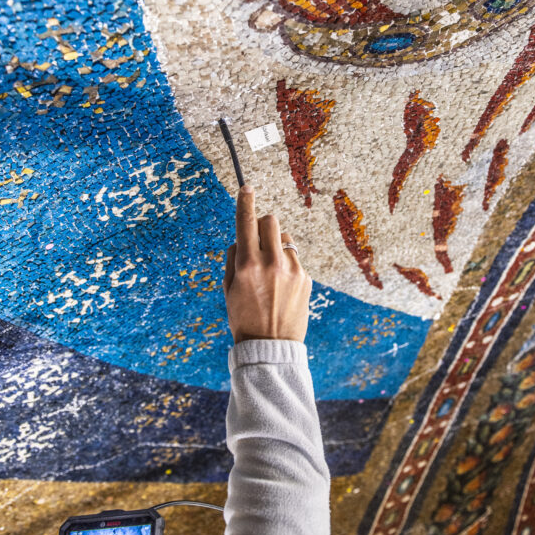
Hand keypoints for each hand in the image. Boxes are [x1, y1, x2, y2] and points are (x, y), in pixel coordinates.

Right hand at [223, 185, 312, 343]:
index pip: (245, 222)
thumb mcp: (228, 288)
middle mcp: (270, 263)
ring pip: (285, 238)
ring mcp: (291, 270)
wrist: (270, 347)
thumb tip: (242, 239)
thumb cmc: (244, 317)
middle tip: (257, 241)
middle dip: (262, 226)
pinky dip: (286, 264)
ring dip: (276, 245)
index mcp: (247, 264)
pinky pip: (294, 258)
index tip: (247, 188)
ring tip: (270, 271)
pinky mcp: (305, 278)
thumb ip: (234, 259)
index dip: (245, 201)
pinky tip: (281, 286)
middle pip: (270, 221)